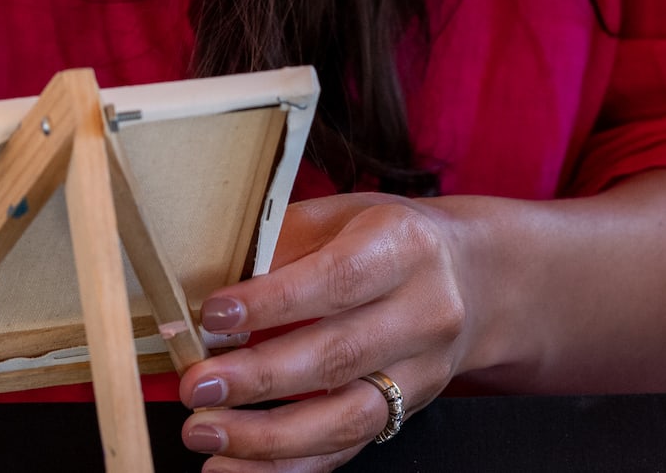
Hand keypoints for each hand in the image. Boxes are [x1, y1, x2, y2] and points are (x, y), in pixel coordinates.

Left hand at [176, 193, 500, 470]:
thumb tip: (204, 282)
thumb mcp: (340, 216)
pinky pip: (346, 449)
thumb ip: (281, 244)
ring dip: (268, 437)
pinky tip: (237, 468)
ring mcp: (421, 373)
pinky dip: (289, 466)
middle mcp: (424, 312)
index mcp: (403, 246)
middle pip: (339, 356)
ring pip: (346, 418)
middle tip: (198, 386)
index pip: (337, 280)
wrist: (468, 279)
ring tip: (207, 434)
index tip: (214, 315)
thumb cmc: (383, 239)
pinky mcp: (407, 414)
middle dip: (260, 379)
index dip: (273, 302)